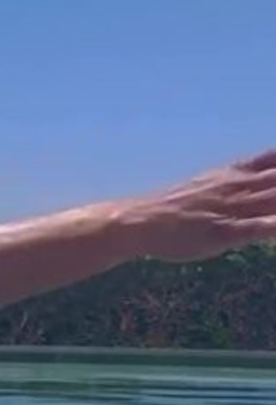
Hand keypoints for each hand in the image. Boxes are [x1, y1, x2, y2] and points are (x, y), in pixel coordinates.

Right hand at [134, 150, 275, 261]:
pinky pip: (260, 227)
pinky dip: (274, 223)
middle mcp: (240, 185)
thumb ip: (239, 180)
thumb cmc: (177, 207)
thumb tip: (258, 174)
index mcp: (237, 173)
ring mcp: (233, 207)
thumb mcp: (211, 184)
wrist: (141, 220)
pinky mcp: (224, 231)